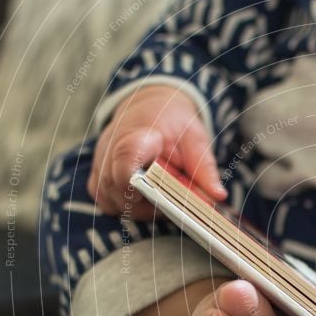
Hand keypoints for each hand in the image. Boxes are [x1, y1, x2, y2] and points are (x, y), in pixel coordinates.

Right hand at [88, 85, 226, 219]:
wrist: (148, 106)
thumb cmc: (173, 123)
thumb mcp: (195, 138)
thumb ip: (205, 168)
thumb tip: (218, 196)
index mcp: (139, 134)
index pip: (126, 157)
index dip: (135, 180)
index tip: (154, 195)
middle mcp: (111, 148)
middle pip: (121, 189)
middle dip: (150, 204)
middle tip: (174, 203)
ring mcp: (100, 163)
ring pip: (114, 201)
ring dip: (140, 209)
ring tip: (163, 199)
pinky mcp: (96, 176)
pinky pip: (107, 203)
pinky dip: (128, 208)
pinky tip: (146, 199)